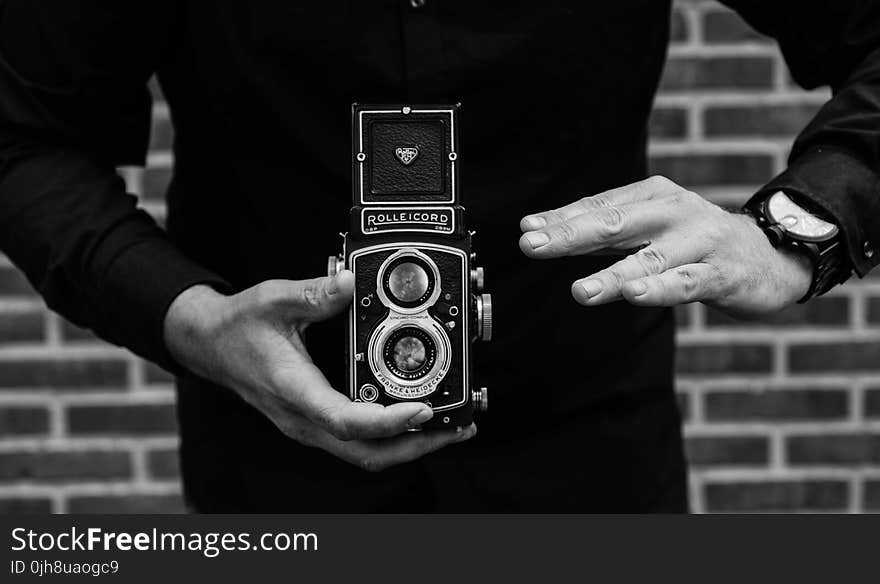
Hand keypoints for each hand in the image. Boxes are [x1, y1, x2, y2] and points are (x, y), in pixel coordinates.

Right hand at [163, 271, 474, 471]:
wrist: (208, 344)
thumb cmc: (238, 327)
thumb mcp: (272, 299)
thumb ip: (313, 292)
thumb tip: (348, 282)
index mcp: (295, 390)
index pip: (346, 421)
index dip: (388, 421)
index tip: (423, 409)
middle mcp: (303, 418)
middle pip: (366, 453)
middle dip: (416, 446)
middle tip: (456, 428)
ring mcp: (308, 425)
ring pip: (364, 454)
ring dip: (408, 447)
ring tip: (448, 429)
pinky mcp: (314, 422)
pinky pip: (356, 443)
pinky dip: (390, 438)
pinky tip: (414, 420)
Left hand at [518, 176, 812, 318]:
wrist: (771, 256)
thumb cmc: (695, 242)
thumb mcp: (647, 228)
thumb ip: (598, 231)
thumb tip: (536, 229)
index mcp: (652, 196)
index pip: (599, 207)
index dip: (562, 220)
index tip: (527, 231)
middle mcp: (673, 212)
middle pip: (616, 223)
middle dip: (571, 235)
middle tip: (533, 245)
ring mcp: (700, 241)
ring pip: (649, 259)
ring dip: (612, 276)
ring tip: (580, 291)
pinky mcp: (722, 272)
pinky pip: (687, 282)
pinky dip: (660, 288)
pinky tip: (634, 295)